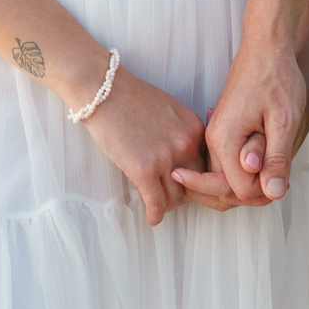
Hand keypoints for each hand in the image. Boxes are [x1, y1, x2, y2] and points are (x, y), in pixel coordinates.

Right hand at [79, 69, 208, 226]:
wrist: (102, 89)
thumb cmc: (131, 97)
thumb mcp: (169, 110)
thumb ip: (182, 134)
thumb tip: (186, 160)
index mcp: (194, 128)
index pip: (205, 165)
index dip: (197, 178)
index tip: (188, 185)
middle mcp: (185, 144)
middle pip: (195, 184)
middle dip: (185, 193)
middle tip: (173, 198)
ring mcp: (165, 158)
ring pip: (176, 198)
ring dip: (168, 204)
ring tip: (159, 205)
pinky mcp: (143, 170)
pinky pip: (156, 203)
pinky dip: (155, 215)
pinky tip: (152, 218)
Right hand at [174, 31, 307, 208]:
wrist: (266, 46)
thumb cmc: (277, 79)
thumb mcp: (284, 121)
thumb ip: (276, 159)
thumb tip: (272, 193)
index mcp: (224, 140)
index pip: (237, 190)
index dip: (263, 193)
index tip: (283, 180)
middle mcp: (213, 140)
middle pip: (224, 188)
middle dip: (253, 193)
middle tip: (280, 180)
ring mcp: (215, 134)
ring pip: (224, 177)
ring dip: (249, 182)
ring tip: (276, 171)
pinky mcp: (222, 129)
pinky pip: (227, 162)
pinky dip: (245, 170)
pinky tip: (266, 162)